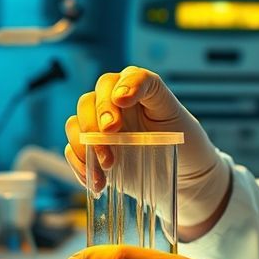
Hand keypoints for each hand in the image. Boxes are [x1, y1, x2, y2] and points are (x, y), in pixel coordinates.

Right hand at [65, 66, 231, 229]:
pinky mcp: (94, 151)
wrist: (186, 177)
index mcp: (139, 88)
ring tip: (108, 165)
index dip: (124, 86)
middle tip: (111, 133)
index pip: (127, 78)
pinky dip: (80, 165)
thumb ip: (156, 96)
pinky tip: (97, 181)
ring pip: (76, 123)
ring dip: (84, 144)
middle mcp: (115, 103)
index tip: (123, 100)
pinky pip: (73, 152)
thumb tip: (121, 96)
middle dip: (97, 117)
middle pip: (91, 100)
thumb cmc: (185, 141)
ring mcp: (101, 127)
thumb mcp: (176, 116)